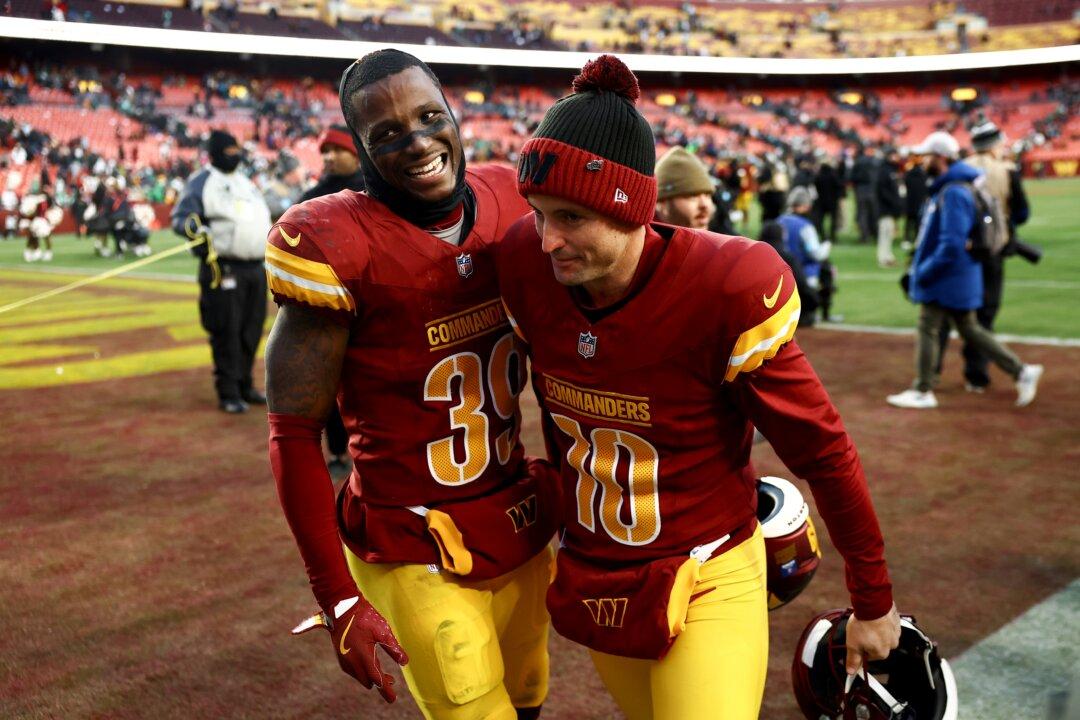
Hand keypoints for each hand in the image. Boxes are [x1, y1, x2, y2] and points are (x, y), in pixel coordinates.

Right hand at [293, 596, 408, 701]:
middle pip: (369, 681)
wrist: (342, 608)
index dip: (385, 690)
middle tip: (392, 680)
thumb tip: (405, 662)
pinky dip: (363, 672)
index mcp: (364, 656)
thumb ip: (394, 648)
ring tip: (384, 674)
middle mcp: (352, 662)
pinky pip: (354, 672)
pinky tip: (371, 665)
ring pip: (361, 678)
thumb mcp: (383, 631)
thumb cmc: (365, 617)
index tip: (392, 699)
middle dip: (380, 682)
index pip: (377, 679)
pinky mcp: (341, 658)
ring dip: (371, 677)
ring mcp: (345, 661)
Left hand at [845, 604, 900, 675]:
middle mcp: (892, 645)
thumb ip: (853, 659)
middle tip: (861, 629)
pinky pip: (888, 624)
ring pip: (883, 635)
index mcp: (882, 653)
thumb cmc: (863, 624)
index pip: (868, 656)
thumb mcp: (853, 644)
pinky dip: (881, 621)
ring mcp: (896, 633)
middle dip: (869, 639)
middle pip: (877, 645)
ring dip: (876, 630)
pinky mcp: (897, 621)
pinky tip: (875, 617)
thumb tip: (851, 672)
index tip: (856, 640)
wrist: (872, 604)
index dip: (860, 648)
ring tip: (867, 622)